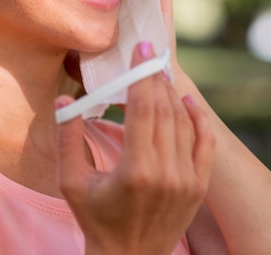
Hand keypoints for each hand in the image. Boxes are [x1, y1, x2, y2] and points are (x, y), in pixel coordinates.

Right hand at [56, 41, 214, 254]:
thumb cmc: (96, 220)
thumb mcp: (71, 183)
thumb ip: (68, 139)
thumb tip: (65, 100)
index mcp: (135, 170)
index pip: (144, 108)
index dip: (142, 74)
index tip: (141, 50)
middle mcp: (167, 173)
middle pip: (165, 110)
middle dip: (156, 78)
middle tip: (147, 58)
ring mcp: (187, 180)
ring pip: (184, 123)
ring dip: (172, 95)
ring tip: (159, 76)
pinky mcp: (198, 186)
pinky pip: (205, 143)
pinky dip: (199, 119)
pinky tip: (188, 101)